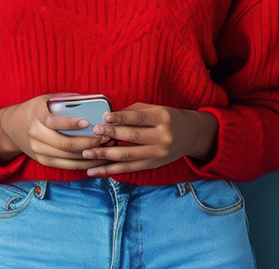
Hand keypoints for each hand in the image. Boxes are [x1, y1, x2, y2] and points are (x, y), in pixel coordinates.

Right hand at [0, 93, 110, 169]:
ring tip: (105, 148)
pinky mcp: (43, 161)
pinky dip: (83, 164)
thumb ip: (65, 99)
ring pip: (68, 157)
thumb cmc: (35, 109)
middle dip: (87, 142)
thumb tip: (90, 99)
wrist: (12, 127)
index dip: (72, 124)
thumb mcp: (46, 99)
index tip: (87, 122)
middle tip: (104, 137)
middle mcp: (37, 136)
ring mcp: (39, 151)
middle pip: (65, 144)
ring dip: (89, 155)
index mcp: (38, 117)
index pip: (55, 122)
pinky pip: (66, 165)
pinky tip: (96, 159)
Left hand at [82, 102, 218, 176]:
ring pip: (128, 156)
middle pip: (132, 137)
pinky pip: (130, 168)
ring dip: (106, 156)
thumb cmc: (166, 117)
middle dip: (111, 135)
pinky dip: (112, 170)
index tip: (104, 117)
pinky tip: (97, 171)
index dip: (121, 118)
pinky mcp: (153, 165)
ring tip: (88, 154)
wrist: (190, 134)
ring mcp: (158, 154)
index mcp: (162, 117)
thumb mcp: (154, 109)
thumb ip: (132, 112)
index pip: (138, 118)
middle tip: (93, 134)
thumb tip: (108, 117)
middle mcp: (162, 137)